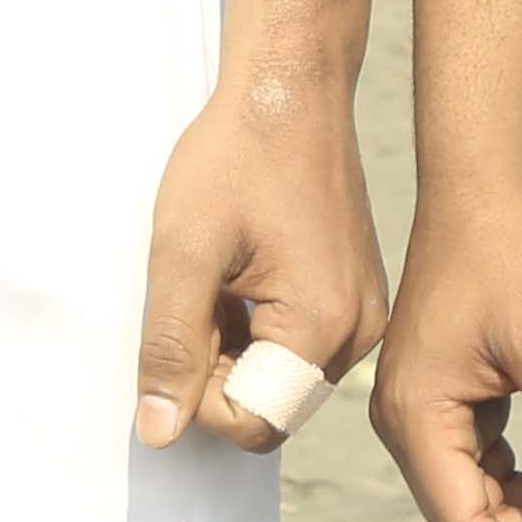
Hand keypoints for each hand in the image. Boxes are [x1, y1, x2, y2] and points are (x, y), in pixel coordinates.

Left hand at [130, 64, 387, 459]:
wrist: (291, 87)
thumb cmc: (235, 155)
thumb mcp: (183, 250)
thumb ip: (171, 346)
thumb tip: (159, 434)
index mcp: (324, 325)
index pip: (253, 422)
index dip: (198, 392)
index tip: (183, 320)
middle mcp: (359, 332)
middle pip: (271, 404)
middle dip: (219, 366)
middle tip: (199, 290)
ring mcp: (363, 312)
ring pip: (282, 376)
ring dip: (237, 344)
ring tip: (221, 272)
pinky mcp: (355, 294)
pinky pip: (300, 344)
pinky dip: (259, 324)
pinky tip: (242, 267)